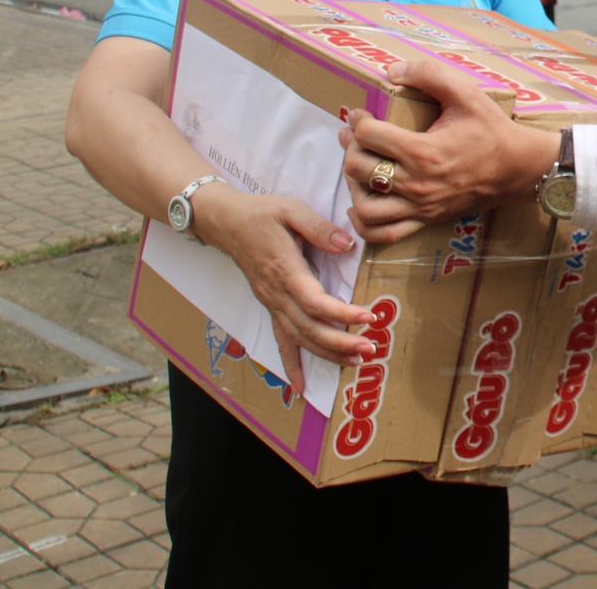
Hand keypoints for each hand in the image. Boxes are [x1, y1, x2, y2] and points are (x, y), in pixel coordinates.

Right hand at [189, 185, 376, 400]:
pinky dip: (291, 365)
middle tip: (370, 349)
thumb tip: (346, 243)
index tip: (368, 317)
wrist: (226, 223)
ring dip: (327, 354)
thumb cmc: (261, 214)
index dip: (342, 313)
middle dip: (340, 343)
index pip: (315, 302)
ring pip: (299, 338)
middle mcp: (277, 294)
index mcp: (286, 271)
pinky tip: (300, 387)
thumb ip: (319, 227)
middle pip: (309, 328)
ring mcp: (272, 303)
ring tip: (356, 361)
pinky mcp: (270, 306)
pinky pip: (281, 341)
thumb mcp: (291, 210)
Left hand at [336, 57, 560, 242]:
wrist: (518, 168)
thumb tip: (392, 70)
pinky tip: (361, 205)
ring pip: (365, 206)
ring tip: (359, 169)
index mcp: (423, 150)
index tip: (361, 114)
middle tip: (355, 136)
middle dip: (351, 148)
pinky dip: (364, 223)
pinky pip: (384, 233)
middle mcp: (417, 182)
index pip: (368, 136)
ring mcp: (420, 205)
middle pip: (359, 168)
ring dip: (353, 186)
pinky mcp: (426, 219)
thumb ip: (429, 74)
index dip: (358, 120)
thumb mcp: (466, 93)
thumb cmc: (492, 130)